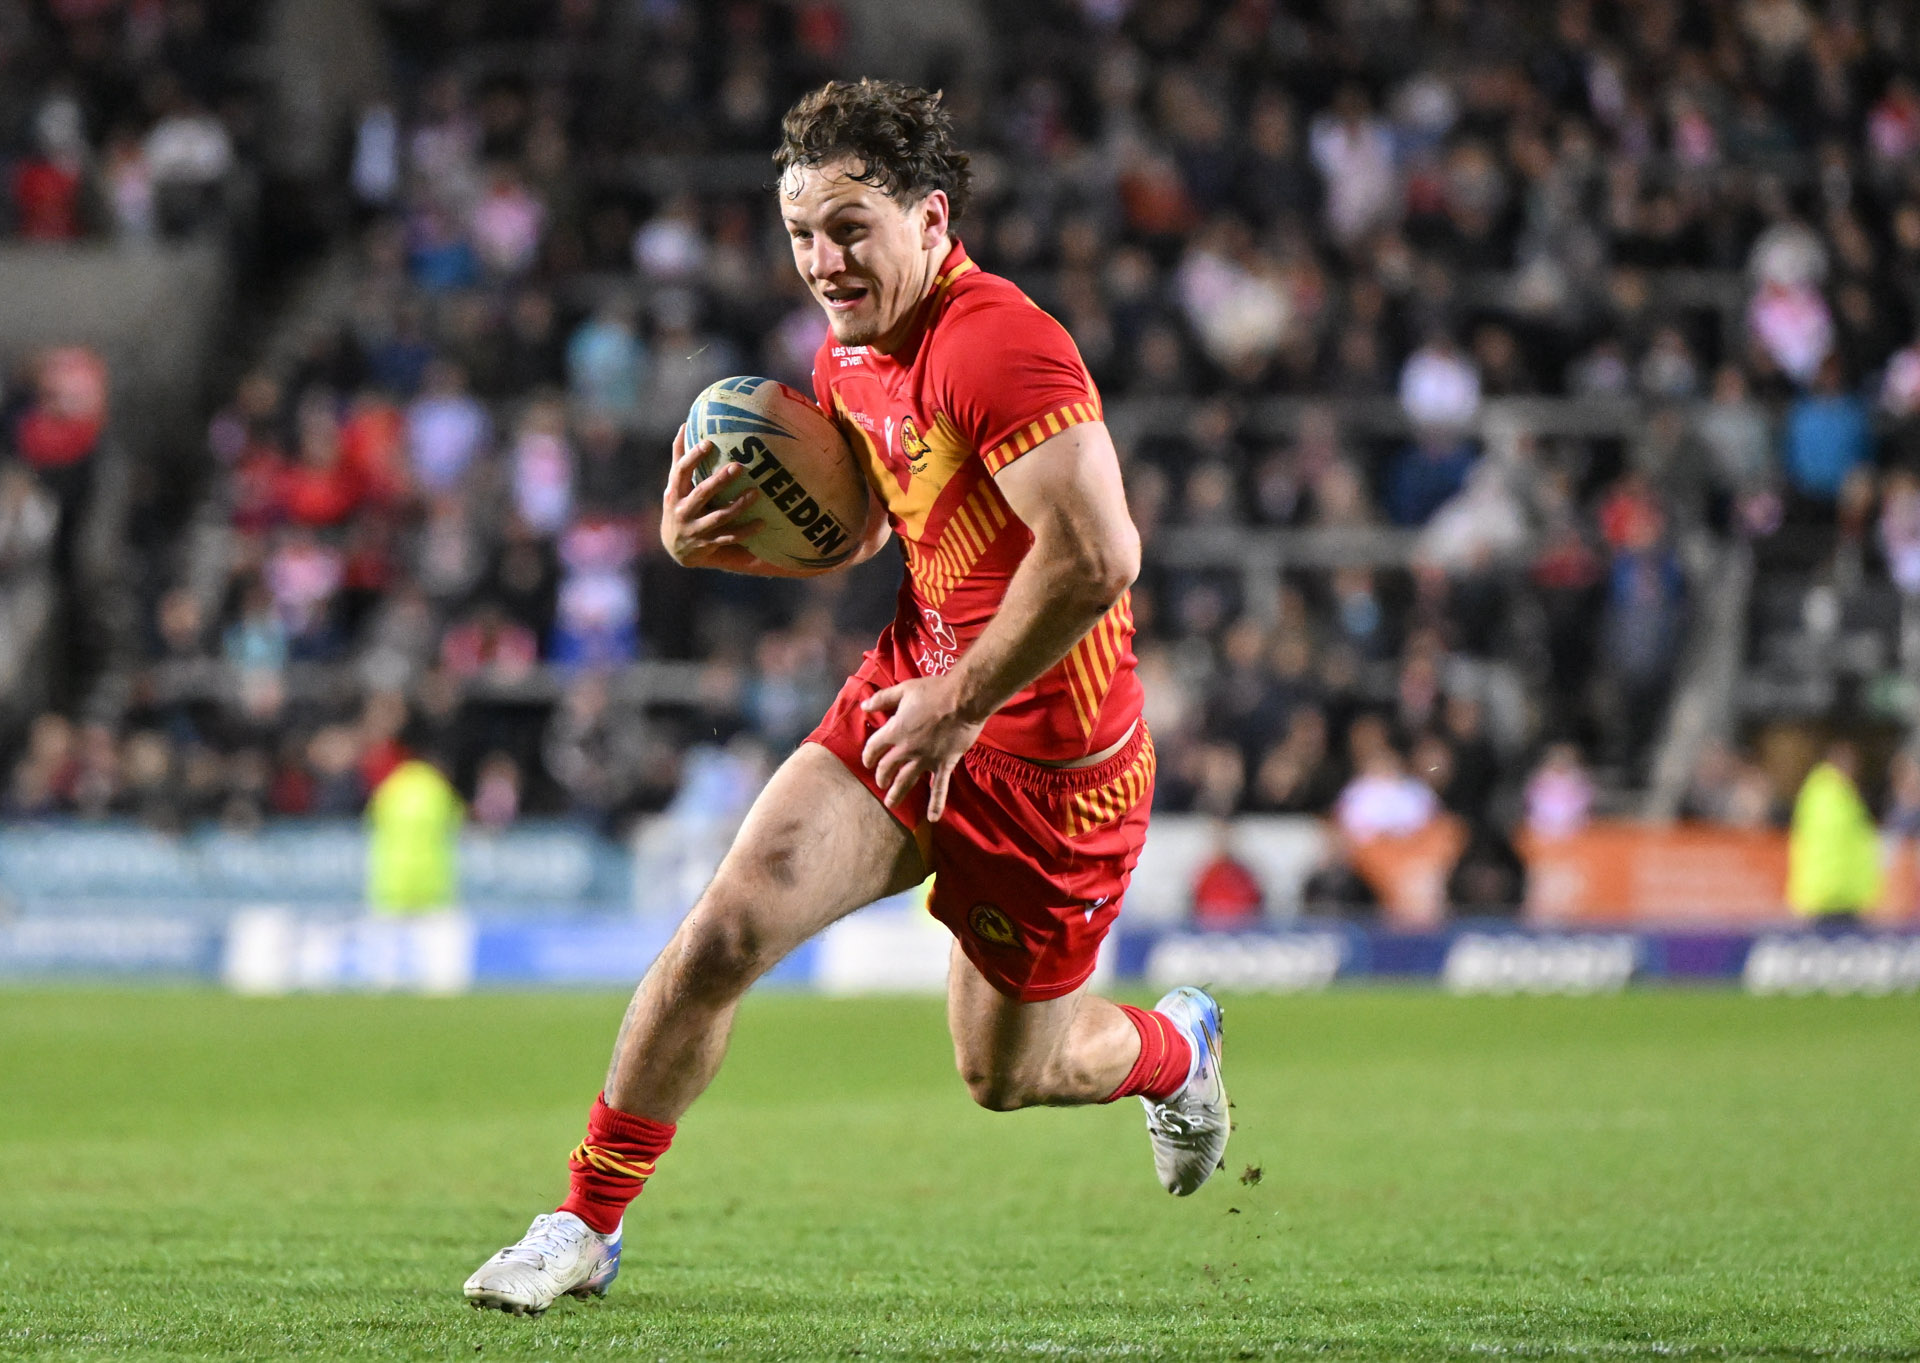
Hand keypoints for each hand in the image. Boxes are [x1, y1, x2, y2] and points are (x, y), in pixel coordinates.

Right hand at [661, 424, 761, 569]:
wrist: (676, 548)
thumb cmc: (679, 506)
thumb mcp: (675, 485)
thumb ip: (680, 458)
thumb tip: (685, 425)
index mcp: (674, 493)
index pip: (681, 472)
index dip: (693, 457)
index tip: (708, 443)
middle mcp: (682, 511)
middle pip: (702, 494)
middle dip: (720, 481)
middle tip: (738, 466)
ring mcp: (695, 530)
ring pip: (719, 517)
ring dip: (738, 506)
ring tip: (756, 492)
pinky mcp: (708, 544)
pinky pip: (730, 538)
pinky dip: (746, 531)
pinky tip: (762, 522)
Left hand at [860, 674, 987, 820]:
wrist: (963, 699)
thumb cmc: (933, 691)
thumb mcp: (903, 689)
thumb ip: (882, 699)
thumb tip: (864, 706)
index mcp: (895, 730)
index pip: (874, 747)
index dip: (868, 755)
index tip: (868, 761)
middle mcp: (906, 749)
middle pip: (887, 767)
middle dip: (881, 776)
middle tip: (880, 782)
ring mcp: (925, 759)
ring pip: (906, 781)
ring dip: (897, 794)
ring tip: (891, 803)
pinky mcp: (944, 764)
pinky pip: (940, 788)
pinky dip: (936, 803)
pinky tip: (932, 817)